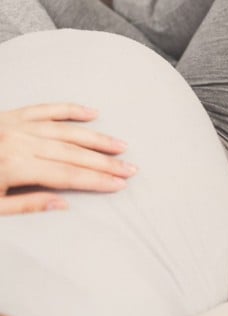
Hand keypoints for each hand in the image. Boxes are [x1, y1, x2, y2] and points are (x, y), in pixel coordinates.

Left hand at [0, 103, 135, 214]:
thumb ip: (24, 206)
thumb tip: (62, 205)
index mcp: (13, 166)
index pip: (66, 175)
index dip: (96, 180)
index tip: (118, 184)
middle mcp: (18, 142)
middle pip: (73, 153)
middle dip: (105, 163)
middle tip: (129, 168)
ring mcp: (16, 125)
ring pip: (67, 130)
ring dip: (96, 139)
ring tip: (119, 146)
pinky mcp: (12, 115)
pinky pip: (47, 108)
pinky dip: (71, 110)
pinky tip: (91, 113)